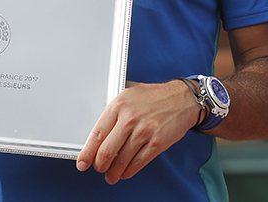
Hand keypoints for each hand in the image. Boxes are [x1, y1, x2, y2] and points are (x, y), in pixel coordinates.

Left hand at [77, 79, 198, 183]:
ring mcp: (144, 131)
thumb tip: (98, 126)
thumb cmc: (156, 96)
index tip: (83, 162)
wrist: (184, 98)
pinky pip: (138, 163)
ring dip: (113, 172)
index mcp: (119, 105)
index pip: (97, 134)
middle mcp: (130, 118)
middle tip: (99, 168)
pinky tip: (125, 172)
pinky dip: (129, 171)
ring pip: (121, 161)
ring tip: (112, 175)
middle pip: (106, 152)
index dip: (87, 152)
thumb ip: (114, 107)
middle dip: (100, 165)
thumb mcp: (131, 92)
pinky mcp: (157, 142)